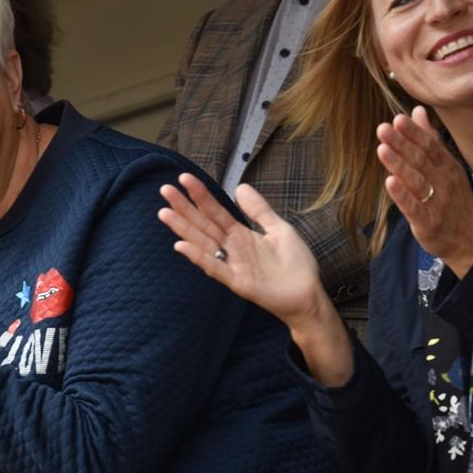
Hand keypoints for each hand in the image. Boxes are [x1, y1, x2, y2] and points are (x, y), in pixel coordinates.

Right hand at [157, 174, 331, 329]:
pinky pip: (215, 267)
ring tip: (164, 213)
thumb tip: (240, 186)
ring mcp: (232, 264)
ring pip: (202, 243)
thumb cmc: (295, 264)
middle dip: (184, 207)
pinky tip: (181, 246)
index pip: (215, 211)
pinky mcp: (237, 282)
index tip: (184, 178)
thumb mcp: (279, 229)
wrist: (308, 294)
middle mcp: (231, 248)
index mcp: (240, 234)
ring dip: (183, 229)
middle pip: (202, 224)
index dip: (200, 195)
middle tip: (165, 189)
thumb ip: (259, 210)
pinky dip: (198, 257)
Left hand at [377, 105, 472, 277]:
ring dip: (398, 165)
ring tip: (382, 149)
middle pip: (420, 160)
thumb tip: (417, 110)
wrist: (471, 239)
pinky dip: (401, 195)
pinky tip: (389, 183)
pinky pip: (413, 207)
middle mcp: (442, 181)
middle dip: (402, 144)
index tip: (397, 119)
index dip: (413, 133)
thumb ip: (429, 139)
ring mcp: (435, 201)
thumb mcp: (445, 166)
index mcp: (446, 167)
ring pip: (415, 180)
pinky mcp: (427, 222)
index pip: (429, 146)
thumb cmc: (452, 198)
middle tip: (384, 129)